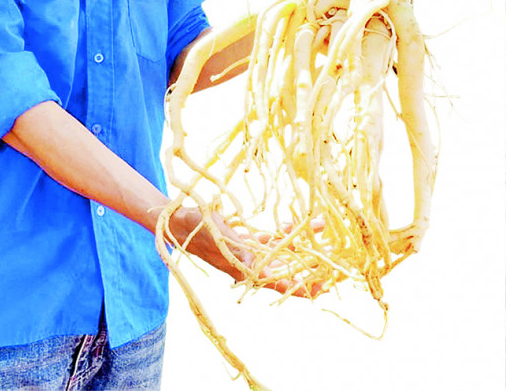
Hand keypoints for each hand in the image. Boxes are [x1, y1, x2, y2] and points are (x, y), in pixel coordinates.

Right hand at [168, 207, 323, 298]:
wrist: (177, 220)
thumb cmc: (196, 229)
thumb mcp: (219, 239)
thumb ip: (238, 252)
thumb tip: (256, 266)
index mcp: (242, 269)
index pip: (277, 283)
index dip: (298, 288)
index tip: (321, 289)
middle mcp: (247, 264)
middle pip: (284, 268)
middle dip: (306, 262)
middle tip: (331, 260)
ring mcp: (245, 252)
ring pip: (278, 250)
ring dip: (298, 241)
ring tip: (319, 227)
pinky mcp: (241, 240)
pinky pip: (266, 239)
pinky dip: (279, 232)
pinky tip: (293, 223)